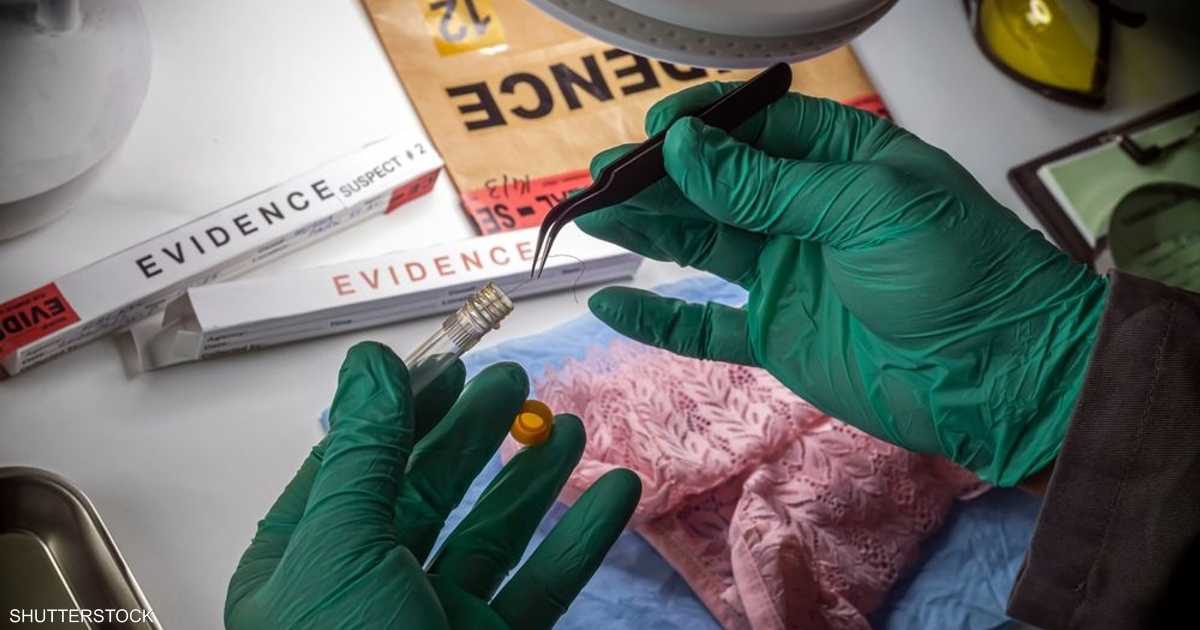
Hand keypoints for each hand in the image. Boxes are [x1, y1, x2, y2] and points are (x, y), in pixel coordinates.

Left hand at [225, 342, 640, 628]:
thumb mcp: (342, 549)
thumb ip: (363, 455)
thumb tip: (368, 366)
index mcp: (305, 565)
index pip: (355, 465)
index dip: (403, 411)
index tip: (449, 366)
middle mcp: (368, 591)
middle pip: (428, 492)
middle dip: (473, 435)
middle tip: (515, 385)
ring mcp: (433, 625)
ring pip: (489, 535)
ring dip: (532, 480)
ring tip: (569, 428)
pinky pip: (540, 588)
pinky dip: (578, 540)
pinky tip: (610, 495)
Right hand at [580, 83, 1106, 485]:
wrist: (1000, 377)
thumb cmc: (959, 274)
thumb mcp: (865, 208)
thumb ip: (768, 184)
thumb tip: (685, 148)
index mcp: (842, 161)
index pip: (759, 126)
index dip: (703, 126)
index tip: (655, 134)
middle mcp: (808, 212)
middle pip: (718, 184)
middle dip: (659, 179)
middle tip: (603, 180)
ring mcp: (790, 274)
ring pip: (703, 243)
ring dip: (649, 231)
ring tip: (595, 217)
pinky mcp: (778, 335)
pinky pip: (708, 324)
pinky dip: (662, 317)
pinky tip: (614, 301)